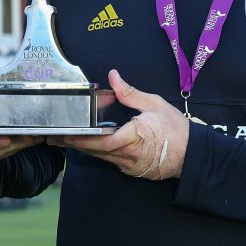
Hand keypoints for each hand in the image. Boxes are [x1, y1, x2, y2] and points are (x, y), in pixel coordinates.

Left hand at [47, 69, 188, 180]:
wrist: (192, 154)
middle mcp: (128, 155)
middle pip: (95, 151)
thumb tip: (113, 76)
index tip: (67, 134)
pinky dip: (95, 152)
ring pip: (100, 157)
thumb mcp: (155, 104)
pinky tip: (85, 144)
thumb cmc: (175, 128)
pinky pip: (109, 160)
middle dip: (73, 143)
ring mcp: (129, 165)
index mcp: (134, 137)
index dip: (83, 139)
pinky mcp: (131, 169)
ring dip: (81, 148)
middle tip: (52, 136)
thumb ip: (130, 92)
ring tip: (62, 138)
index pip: (103, 142)